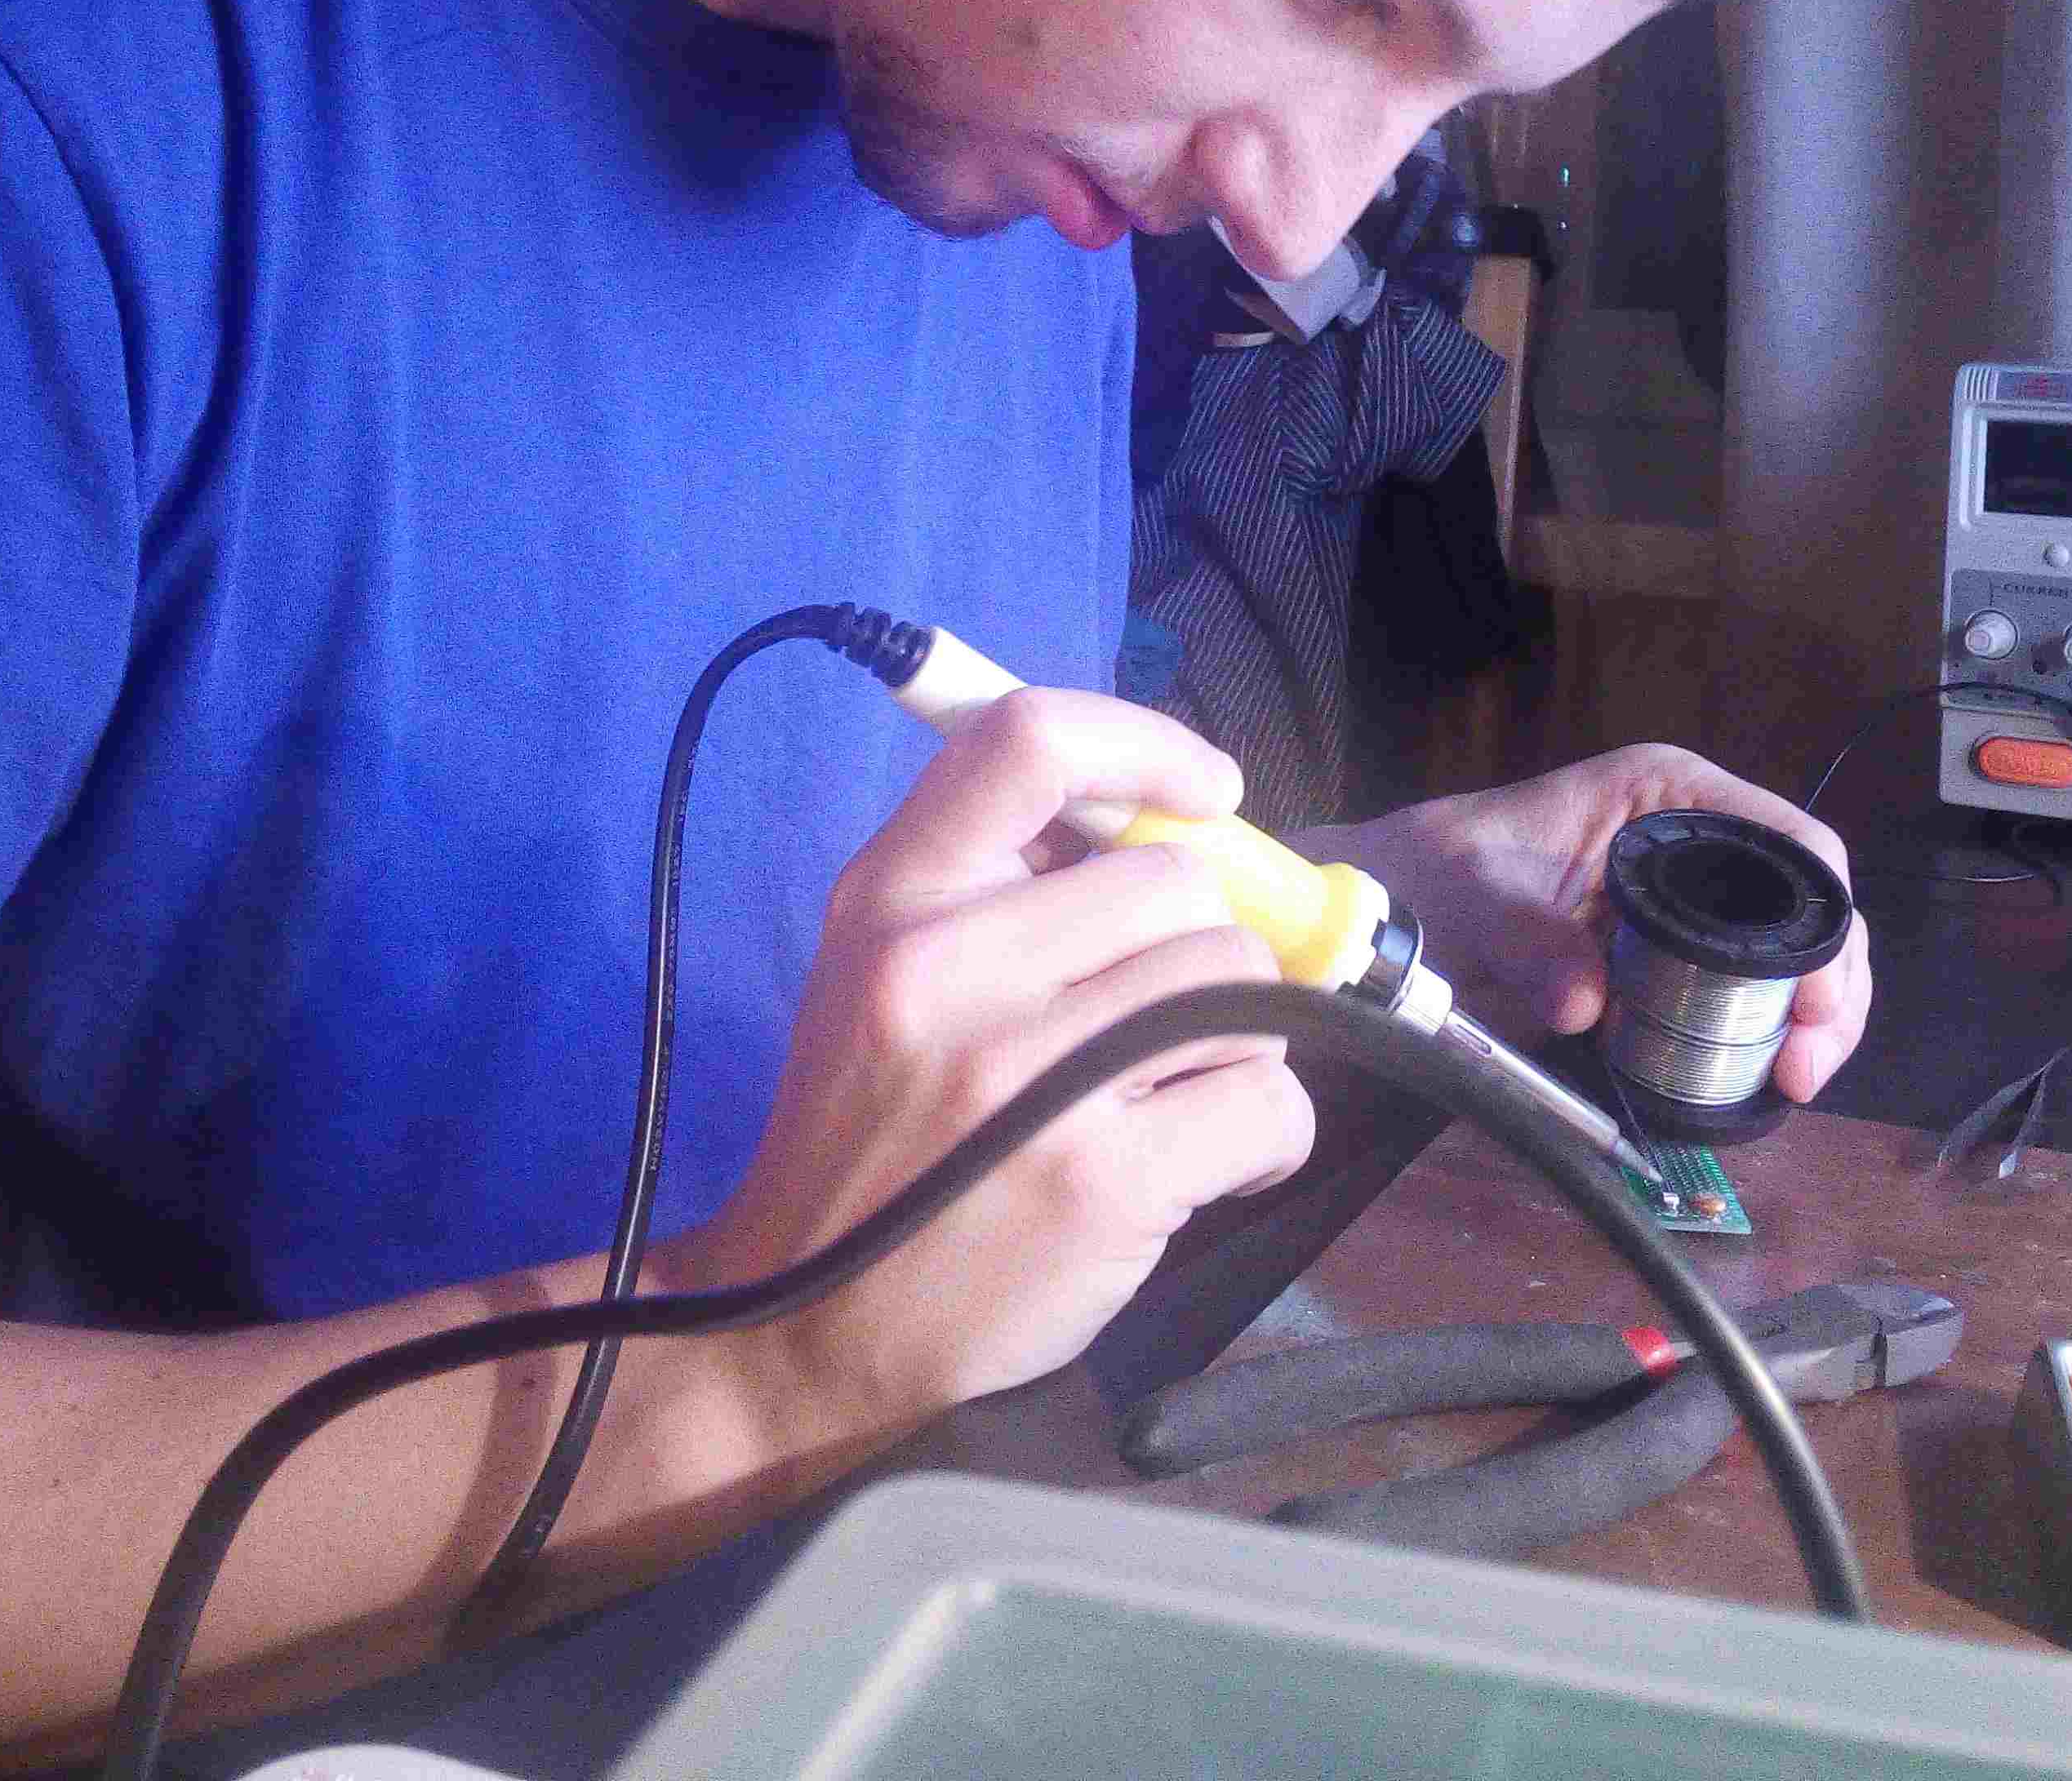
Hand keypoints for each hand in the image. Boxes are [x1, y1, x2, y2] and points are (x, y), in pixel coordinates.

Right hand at [682, 688, 1317, 1426]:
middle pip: (1179, 884)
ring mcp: (1034, 1075)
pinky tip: (1211, 1164)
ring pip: (1239, 984)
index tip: (1207, 797)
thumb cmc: (869, 1141)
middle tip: (1160, 1024)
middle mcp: (953, 966)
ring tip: (1173, 1098)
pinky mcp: (1105, 1180)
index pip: (1034, 740)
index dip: (1147, 747)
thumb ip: (996, 883)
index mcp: (894, 898)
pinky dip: (1268, 1135)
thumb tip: (1167, 816)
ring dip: (1237, 1043)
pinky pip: (1270, 1101)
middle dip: (1200, 950)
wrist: (801, 1330)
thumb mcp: (879, 973)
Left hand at [1319, 747, 1872, 1100]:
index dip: (1822, 921)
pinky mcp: (1675, 961)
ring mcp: (1692, 904)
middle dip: (1828, 985)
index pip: (1788, 842)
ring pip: (1794, 956)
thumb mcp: (1475, 894)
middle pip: (1809, 906)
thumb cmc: (1434, 873)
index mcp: (1668, 796)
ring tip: (1794, 1081)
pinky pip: (1747, 996)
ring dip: (1810, 1021)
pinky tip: (1767, 1080)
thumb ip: (1528, 940)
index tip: (1812, 1000)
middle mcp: (1697, 841)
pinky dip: (1768, 1037)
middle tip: (1805, 1062)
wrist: (1394, 908)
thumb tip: (1584, 1002)